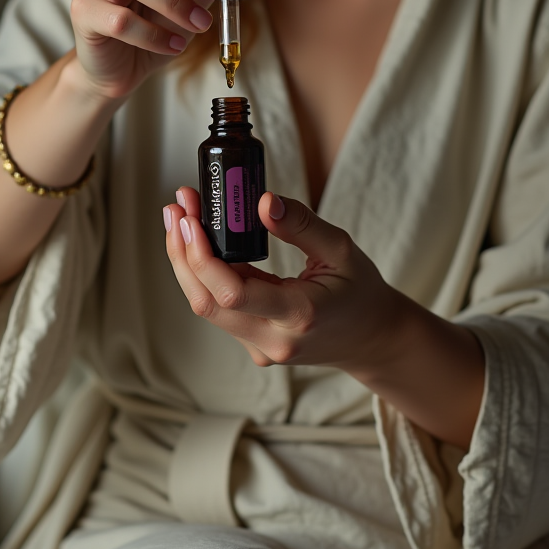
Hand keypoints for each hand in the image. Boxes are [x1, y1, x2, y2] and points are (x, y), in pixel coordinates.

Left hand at [163, 185, 485, 447]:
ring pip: (206, 307)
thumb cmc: (360, 291)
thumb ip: (301, 224)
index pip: (232, 293)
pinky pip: (218, 310)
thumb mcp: (341, 249)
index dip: (202, 256)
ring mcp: (260, 348)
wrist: (371, 339)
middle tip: (177, 208)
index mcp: (299, 315)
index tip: (191, 218)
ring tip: (179, 218)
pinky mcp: (253, 345)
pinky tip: (196, 243)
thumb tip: (262, 201)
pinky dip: (202, 275)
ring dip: (186, 262)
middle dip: (183, 252)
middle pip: (207, 302)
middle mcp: (273, 339)